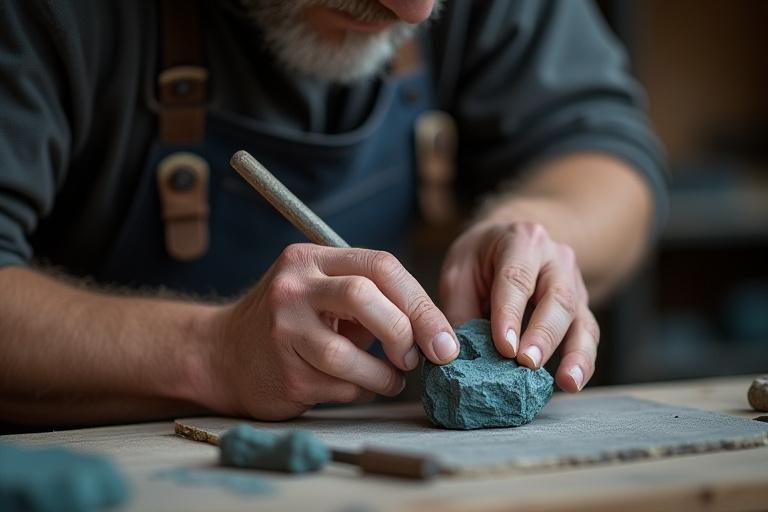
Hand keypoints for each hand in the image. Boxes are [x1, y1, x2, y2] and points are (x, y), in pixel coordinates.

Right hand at [205, 244, 458, 419]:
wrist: (220, 354)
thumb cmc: (290, 323)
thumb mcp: (323, 293)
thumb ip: (372, 299)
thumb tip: (435, 332)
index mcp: (310, 260)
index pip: (379, 266)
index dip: (420, 302)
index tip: (443, 336)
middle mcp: (293, 287)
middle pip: (365, 296)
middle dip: (406, 330)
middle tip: (420, 357)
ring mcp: (283, 330)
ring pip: (349, 354)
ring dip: (384, 374)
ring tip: (393, 379)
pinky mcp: (282, 371)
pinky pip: (339, 386)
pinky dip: (361, 391)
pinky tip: (357, 386)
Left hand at [439, 221, 598, 391]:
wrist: (508, 242)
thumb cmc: (480, 259)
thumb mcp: (459, 272)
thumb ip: (460, 310)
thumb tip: (459, 356)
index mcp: (521, 241)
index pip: (516, 278)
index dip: (510, 314)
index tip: (504, 346)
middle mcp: (555, 259)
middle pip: (556, 298)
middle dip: (543, 335)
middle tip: (527, 364)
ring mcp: (573, 282)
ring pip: (579, 318)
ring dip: (575, 353)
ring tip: (566, 382)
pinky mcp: (580, 306)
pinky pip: (587, 332)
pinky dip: (582, 360)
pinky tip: (572, 382)